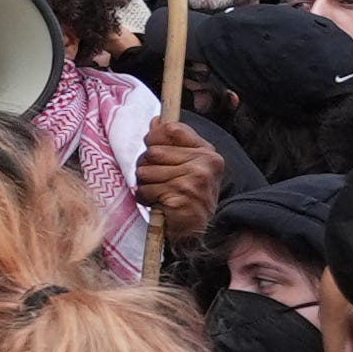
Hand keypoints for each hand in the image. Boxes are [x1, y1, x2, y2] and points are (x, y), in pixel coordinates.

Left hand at [135, 116, 222, 248]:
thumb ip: (173, 142)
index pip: (170, 129)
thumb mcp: (188, 165)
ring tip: (158, 192)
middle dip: (146, 166)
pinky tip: (158, 203)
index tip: (154, 150)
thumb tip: (156, 120)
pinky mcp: (181, 198)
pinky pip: (146, 191)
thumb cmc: (189, 195)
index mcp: (207, 152)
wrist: (199, 230)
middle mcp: (205, 164)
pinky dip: (145, 198)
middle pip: (153, 152)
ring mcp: (194, 182)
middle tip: (155, 179)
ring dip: (145, 184)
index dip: (154, 138)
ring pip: (146, 172)